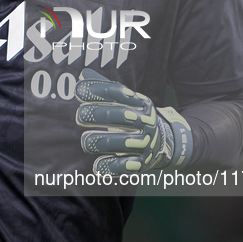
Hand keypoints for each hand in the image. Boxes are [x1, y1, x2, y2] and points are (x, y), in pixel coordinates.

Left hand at [74, 70, 192, 174]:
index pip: (118, 92)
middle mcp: (144, 122)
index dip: (98, 90)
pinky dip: (110, 166)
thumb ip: (103, 88)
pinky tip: (97, 165)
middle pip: (120, 115)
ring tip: (87, 141)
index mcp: (139, 103)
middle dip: (96, 115)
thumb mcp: (124, 100)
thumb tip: (82, 74)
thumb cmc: (133, 117)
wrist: (163, 142)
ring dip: (100, 141)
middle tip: (80, 117)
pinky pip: (125, 167)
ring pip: (121, 143)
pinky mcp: (141, 163)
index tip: (79, 91)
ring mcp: (144, 143)